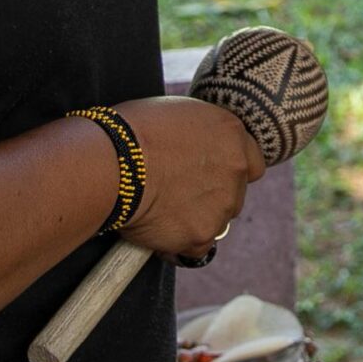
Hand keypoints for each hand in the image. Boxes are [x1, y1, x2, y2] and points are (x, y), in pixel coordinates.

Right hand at [110, 96, 263, 259]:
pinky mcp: (202, 234)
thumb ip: (200, 134)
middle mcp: (236, 168)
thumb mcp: (178, 114)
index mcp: (231, 133)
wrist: (110, 164)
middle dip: (213, 195)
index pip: (251, 160)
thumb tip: (197, 145)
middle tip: (178, 192)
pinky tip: (156, 229)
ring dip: (196, 218)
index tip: (209, 173)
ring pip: (217, 220)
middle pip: (235, 192)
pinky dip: (180, 243)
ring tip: (160, 209)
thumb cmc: (131, 131)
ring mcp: (222, 204)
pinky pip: (197, 247)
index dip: (229, 169)